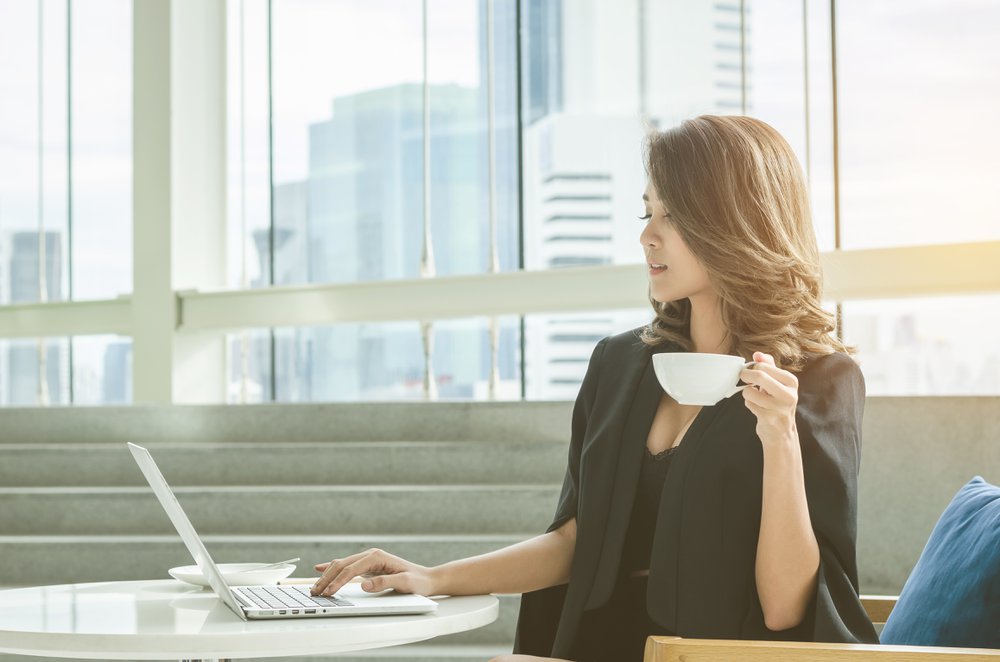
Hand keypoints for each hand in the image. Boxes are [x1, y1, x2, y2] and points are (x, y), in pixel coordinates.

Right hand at [311, 548, 436, 596]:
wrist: (427, 579)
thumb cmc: (418, 581)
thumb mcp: (405, 583)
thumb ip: (385, 582)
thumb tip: (364, 585)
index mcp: (377, 557)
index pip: (351, 569)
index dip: (338, 581)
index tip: (329, 593)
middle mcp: (371, 555)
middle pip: (342, 565)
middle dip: (327, 578)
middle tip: (315, 592)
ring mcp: (368, 560)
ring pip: (342, 565)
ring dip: (328, 576)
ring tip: (315, 587)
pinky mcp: (368, 567)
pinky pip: (346, 567)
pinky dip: (333, 569)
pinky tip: (321, 569)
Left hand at [740, 351, 798, 446]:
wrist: (782, 430)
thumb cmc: (778, 401)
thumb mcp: (778, 381)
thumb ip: (768, 365)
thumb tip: (757, 354)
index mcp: (791, 381)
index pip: (764, 366)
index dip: (752, 367)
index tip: (751, 372)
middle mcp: (788, 394)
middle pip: (759, 375)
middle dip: (746, 375)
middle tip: (744, 378)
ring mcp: (779, 407)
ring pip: (749, 391)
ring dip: (747, 393)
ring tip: (755, 396)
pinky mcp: (769, 418)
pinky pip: (749, 404)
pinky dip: (749, 404)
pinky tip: (757, 407)